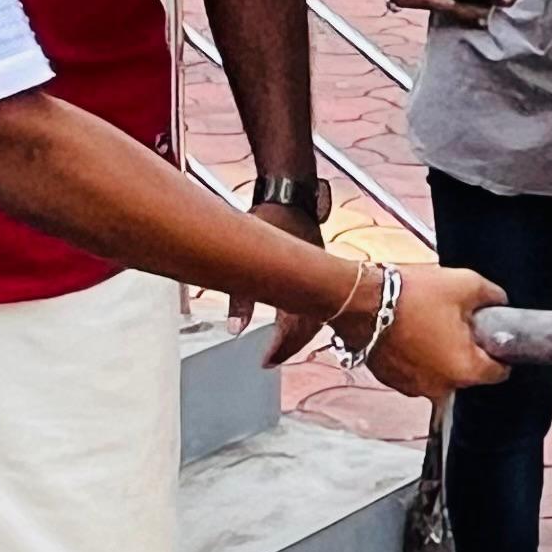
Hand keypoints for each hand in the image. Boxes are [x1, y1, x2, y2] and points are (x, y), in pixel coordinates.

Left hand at [233, 194, 328, 363]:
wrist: (291, 188)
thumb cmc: (273, 216)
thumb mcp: (252, 257)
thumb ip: (242, 296)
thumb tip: (235, 331)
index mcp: (306, 284)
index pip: (297, 331)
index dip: (281, 350)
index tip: (265, 363)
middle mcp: (316, 280)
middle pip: (309, 325)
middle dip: (291, 344)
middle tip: (271, 357)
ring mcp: (316, 270)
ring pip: (312, 310)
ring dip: (296, 328)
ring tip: (278, 341)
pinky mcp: (312, 261)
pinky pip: (310, 294)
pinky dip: (299, 309)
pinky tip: (285, 309)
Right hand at [349, 258, 504, 400]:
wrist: (362, 301)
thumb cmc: (413, 295)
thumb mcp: (466, 284)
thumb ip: (493, 297)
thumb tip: (500, 303)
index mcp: (465, 370)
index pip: (499, 372)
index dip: (499, 350)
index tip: (491, 335)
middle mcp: (441, 387)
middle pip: (468, 372)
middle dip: (467, 350)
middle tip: (457, 321)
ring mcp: (414, 387)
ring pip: (441, 372)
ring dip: (441, 354)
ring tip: (430, 324)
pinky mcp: (392, 381)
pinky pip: (416, 371)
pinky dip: (417, 357)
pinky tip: (411, 332)